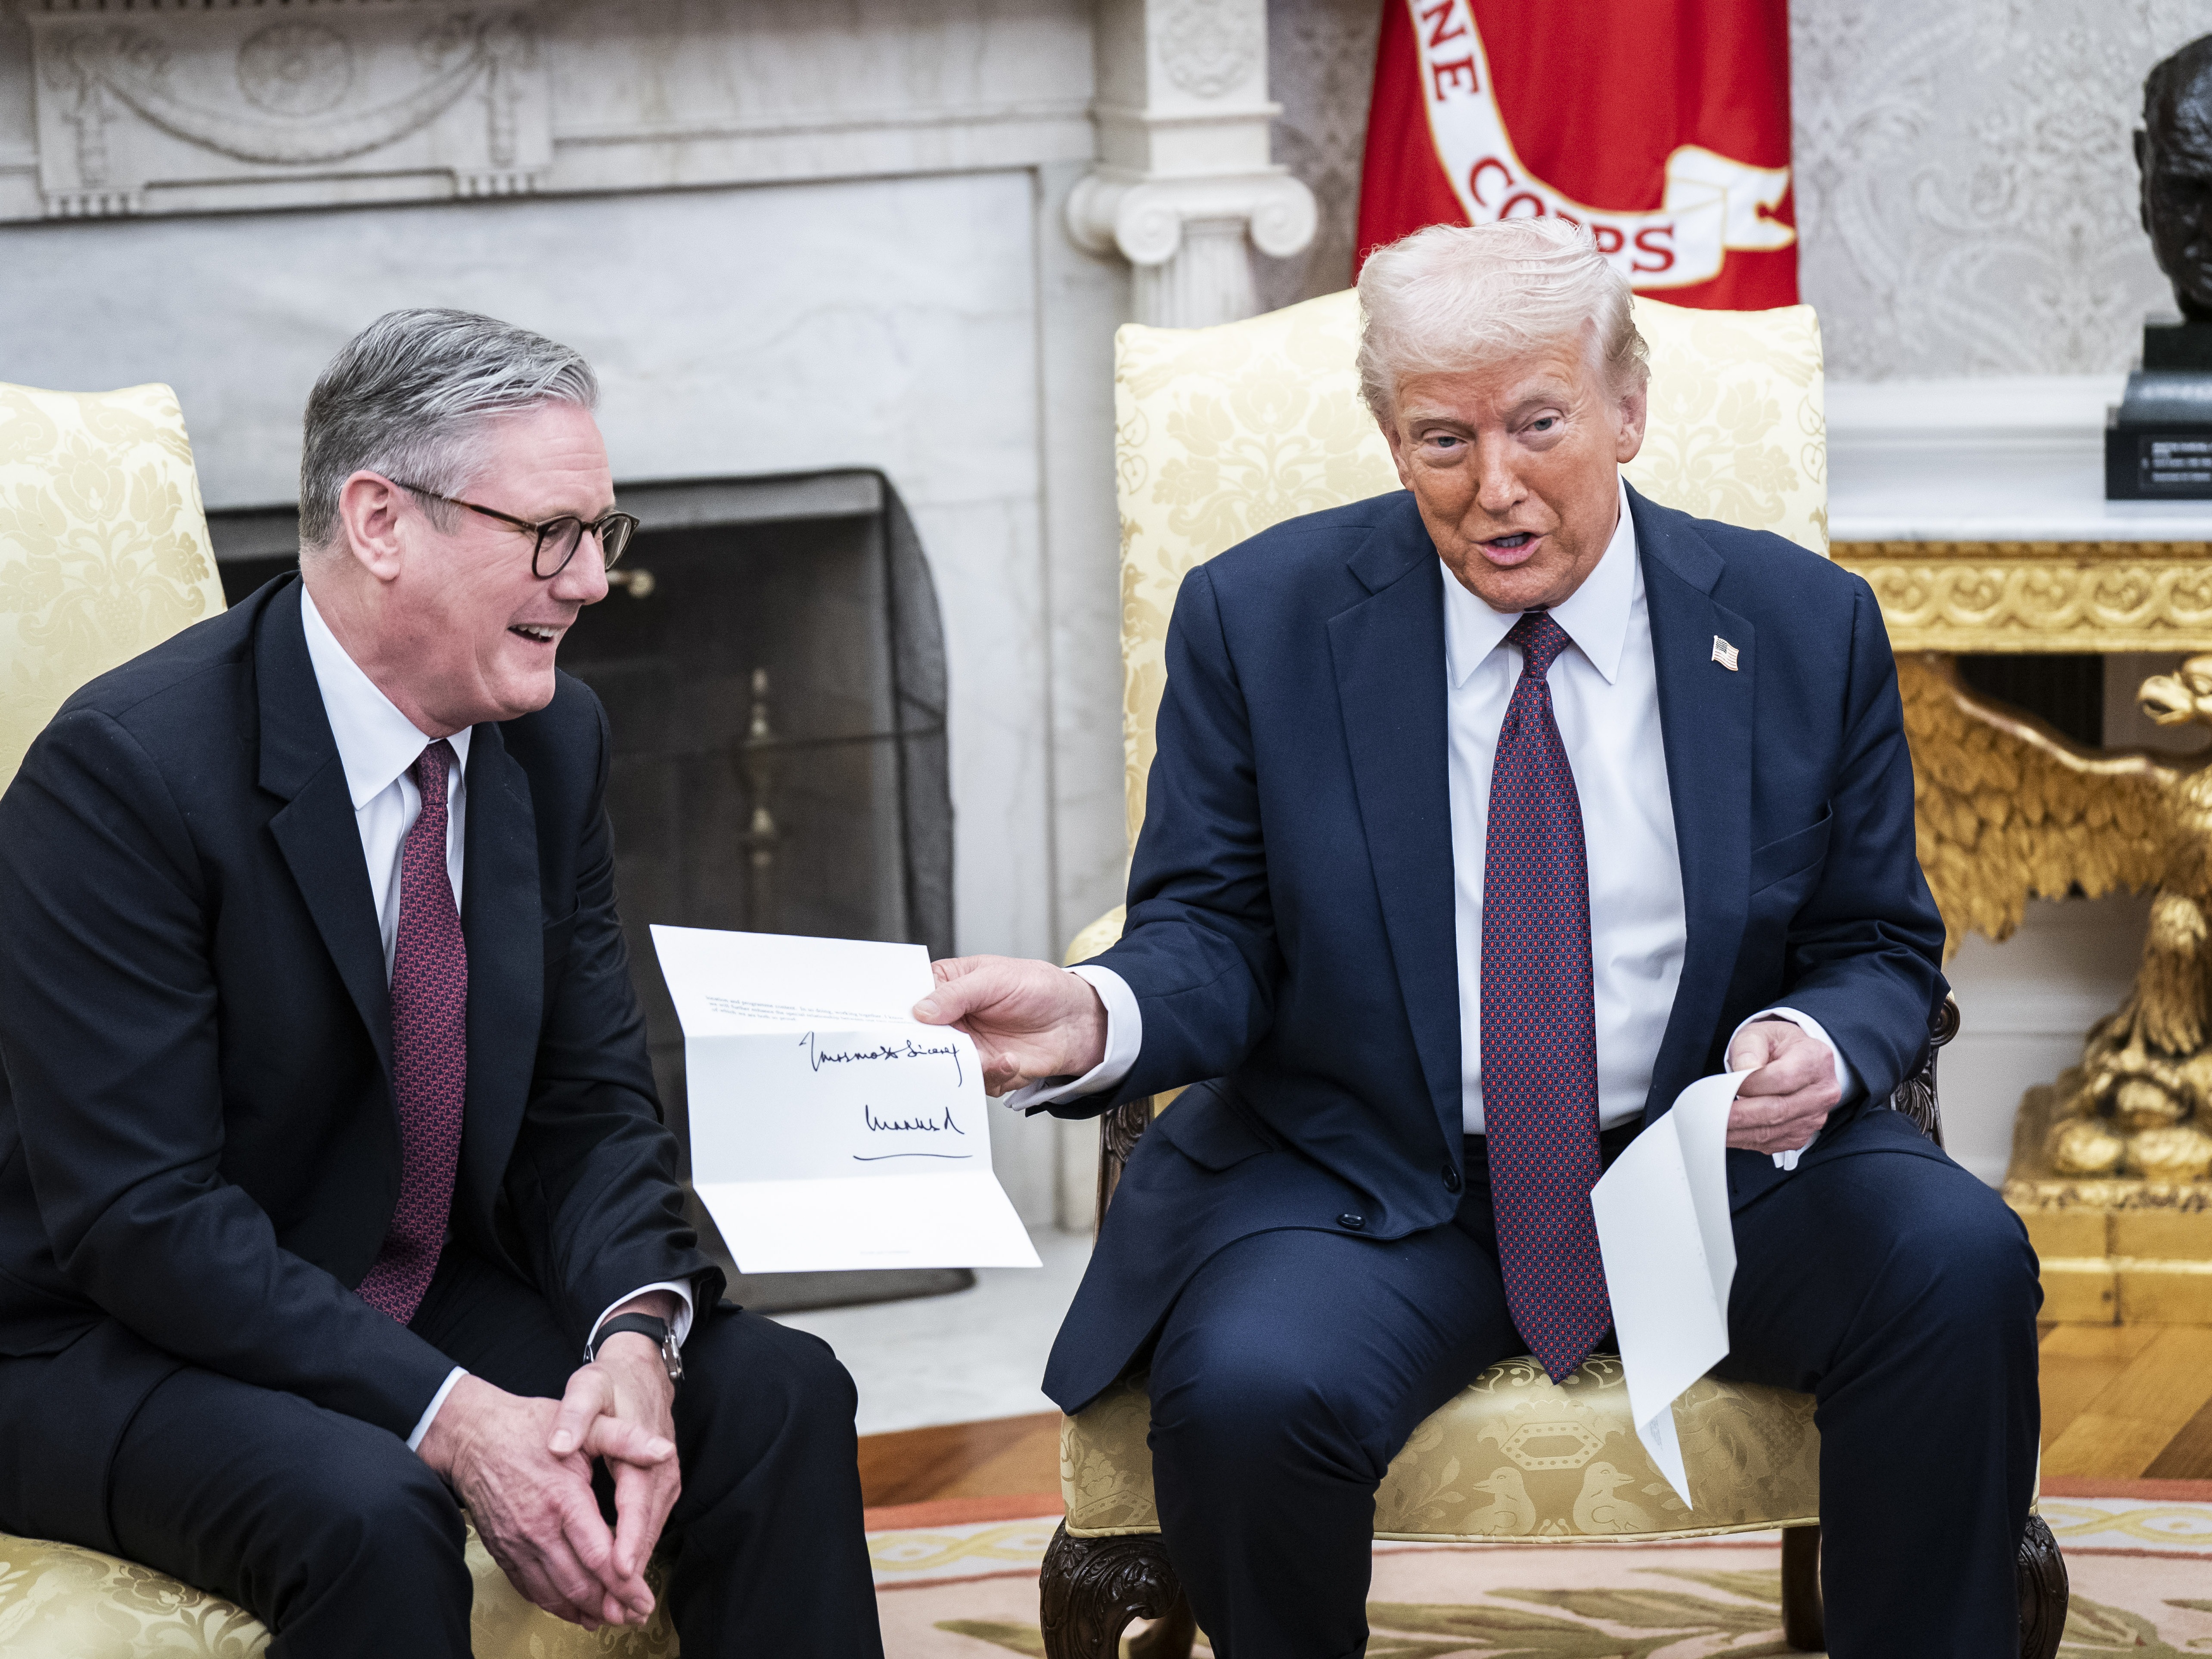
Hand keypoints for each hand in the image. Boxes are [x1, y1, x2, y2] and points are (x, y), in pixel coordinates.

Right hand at [417, 1371, 672, 1628]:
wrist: (473, 1437)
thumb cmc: (531, 1427)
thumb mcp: (585, 1423)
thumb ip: (626, 1439)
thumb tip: (664, 1452)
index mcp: (563, 1499)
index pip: (598, 1554)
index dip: (624, 1583)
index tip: (645, 1600)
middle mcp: (538, 1529)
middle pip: (578, 1582)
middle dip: (611, 1605)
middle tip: (636, 1616)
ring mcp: (517, 1544)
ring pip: (554, 1593)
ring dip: (584, 1612)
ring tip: (612, 1620)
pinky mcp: (503, 1551)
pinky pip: (530, 1589)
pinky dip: (554, 1605)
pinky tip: (575, 1612)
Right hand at [914, 955, 1107, 1093]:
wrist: (1078, 1019)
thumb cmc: (1038, 987)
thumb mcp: (995, 978)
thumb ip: (956, 994)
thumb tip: (919, 1011)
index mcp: (946, 988)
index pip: (910, 1000)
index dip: (898, 1013)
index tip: (891, 1023)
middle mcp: (951, 1021)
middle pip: (920, 1039)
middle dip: (923, 1046)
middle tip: (930, 1048)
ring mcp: (967, 1048)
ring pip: (943, 1066)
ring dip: (959, 1064)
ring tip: (979, 1056)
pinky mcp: (986, 1071)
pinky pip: (975, 1082)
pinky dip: (991, 1074)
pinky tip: (1009, 1060)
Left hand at [1724, 1019, 1840, 1153]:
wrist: (1794, 1059)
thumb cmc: (1775, 1046)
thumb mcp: (1759, 1034)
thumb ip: (1749, 1048)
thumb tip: (1743, 1071)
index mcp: (1816, 1058)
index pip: (1782, 1078)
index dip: (1751, 1085)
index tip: (1725, 1087)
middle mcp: (1822, 1091)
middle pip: (1778, 1109)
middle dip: (1740, 1115)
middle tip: (1711, 1115)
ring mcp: (1814, 1117)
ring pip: (1773, 1131)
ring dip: (1739, 1132)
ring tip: (1712, 1126)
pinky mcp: (1802, 1134)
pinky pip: (1772, 1143)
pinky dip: (1746, 1140)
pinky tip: (1727, 1133)